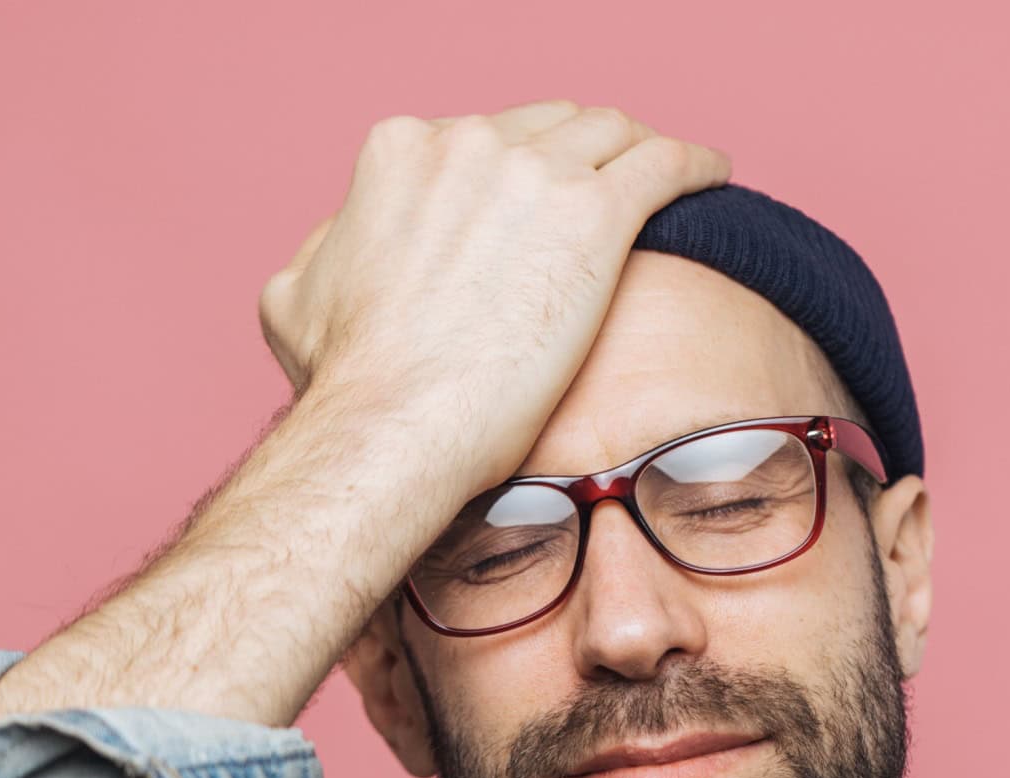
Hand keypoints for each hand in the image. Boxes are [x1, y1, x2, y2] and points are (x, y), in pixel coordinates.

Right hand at [258, 100, 730, 498]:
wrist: (394, 422)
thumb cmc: (347, 380)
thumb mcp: (294, 296)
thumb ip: (326, 250)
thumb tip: (342, 244)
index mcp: (402, 150)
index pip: (484, 135)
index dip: (521, 166)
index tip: (543, 200)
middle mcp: (468, 142)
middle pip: (552, 123)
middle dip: (584, 149)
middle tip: (612, 186)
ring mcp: (535, 172)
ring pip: (612, 132)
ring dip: (639, 149)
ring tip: (666, 178)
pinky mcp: (595, 215)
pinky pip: (666, 162)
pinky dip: (695, 162)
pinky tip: (715, 173)